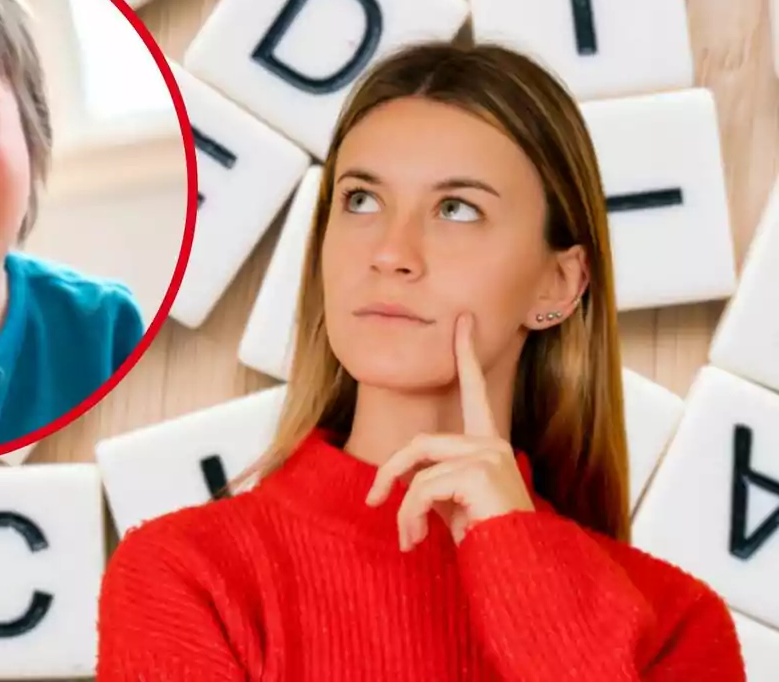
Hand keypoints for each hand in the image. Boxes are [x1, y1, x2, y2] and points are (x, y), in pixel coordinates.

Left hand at [365, 312, 534, 550]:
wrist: (516, 569)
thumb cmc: (487, 539)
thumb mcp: (453, 502)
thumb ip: (433, 477)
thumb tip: (398, 481)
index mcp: (489, 444)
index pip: (475, 393)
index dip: (466, 356)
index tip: (462, 321)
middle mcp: (492, 443)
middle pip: (419, 443)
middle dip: (390, 473)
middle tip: (372, 501)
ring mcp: (488, 454)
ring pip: (418, 470)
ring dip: (403, 507)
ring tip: (408, 539)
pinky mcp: (478, 472)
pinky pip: (421, 489)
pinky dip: (409, 516)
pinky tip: (416, 541)